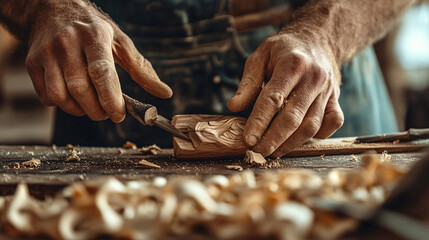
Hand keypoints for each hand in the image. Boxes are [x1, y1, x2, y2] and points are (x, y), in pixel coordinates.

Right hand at [25, 0, 171, 121]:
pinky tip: (74, 98)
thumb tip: (166, 94)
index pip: (101, 72)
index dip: (111, 99)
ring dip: (80, 111)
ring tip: (92, 106)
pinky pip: (47, 97)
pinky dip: (63, 105)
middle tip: (109, 114)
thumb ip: (142, 70)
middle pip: (81, 89)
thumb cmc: (94, 31)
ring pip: (61, 97)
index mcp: (95, 36)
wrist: (52, 10)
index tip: (119, 114)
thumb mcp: (121, 42)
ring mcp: (47, 53)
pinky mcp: (32, 63)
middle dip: (98, 110)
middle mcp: (68, 42)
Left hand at [228, 29, 343, 156]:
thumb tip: (233, 107)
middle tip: (258, 152)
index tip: (248, 140)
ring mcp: (328, 90)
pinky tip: (299, 140)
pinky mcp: (336, 99)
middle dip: (274, 139)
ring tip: (273, 151)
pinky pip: (332, 123)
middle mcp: (314, 78)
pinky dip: (318, 135)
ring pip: (311, 125)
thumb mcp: (260, 57)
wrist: (317, 39)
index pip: (274, 99)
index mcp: (293, 64)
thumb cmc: (283, 50)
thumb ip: (247, 83)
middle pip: (294, 118)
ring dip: (291, 143)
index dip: (259, 122)